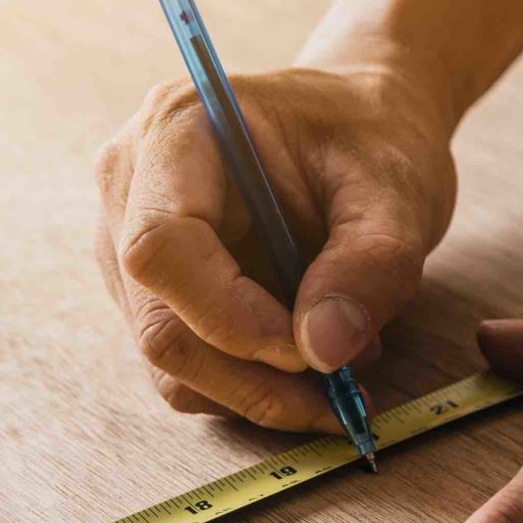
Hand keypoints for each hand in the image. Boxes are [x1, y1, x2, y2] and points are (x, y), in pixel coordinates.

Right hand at [92, 64, 455, 429]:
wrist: (360, 125)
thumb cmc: (373, 135)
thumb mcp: (397, 190)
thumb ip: (371, 264)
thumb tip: (325, 352)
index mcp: (177, 126)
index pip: (162, 246)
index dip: (229, 316)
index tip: (312, 350)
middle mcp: (131, 183)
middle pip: (157, 321)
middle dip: (249, 377)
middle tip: (338, 397)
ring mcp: (126, 239)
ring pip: (167, 358)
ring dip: (254, 389)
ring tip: (339, 365)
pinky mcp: (148, 289)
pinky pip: (182, 364)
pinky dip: (247, 385)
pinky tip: (308, 357)